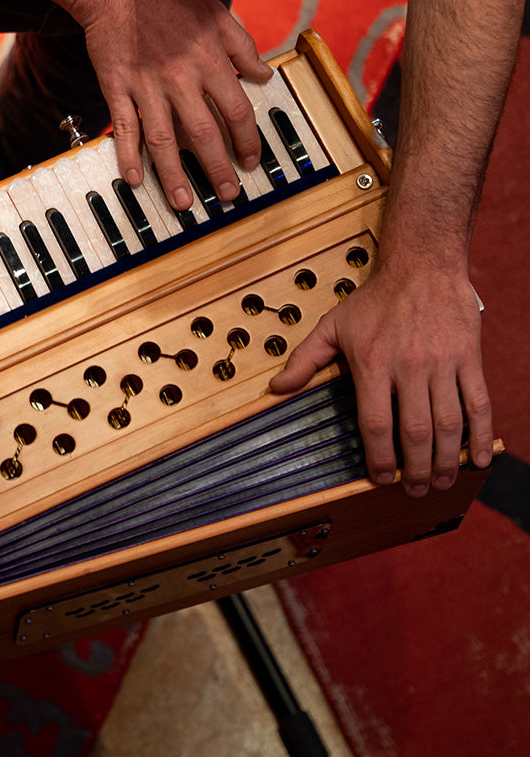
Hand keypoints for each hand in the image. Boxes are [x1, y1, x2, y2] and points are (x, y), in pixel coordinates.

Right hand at [79, 0, 271, 209]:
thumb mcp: (216, 13)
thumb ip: (242, 46)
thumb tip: (263, 77)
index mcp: (209, 59)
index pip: (236, 109)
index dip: (246, 140)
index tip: (250, 161)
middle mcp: (180, 77)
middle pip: (203, 133)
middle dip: (217, 168)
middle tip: (226, 195)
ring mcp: (146, 86)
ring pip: (163, 140)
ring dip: (174, 174)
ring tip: (183, 202)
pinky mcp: (117, 89)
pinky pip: (125, 128)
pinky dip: (128, 155)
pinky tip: (134, 179)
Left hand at [268, 265, 493, 493]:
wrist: (422, 267)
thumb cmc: (375, 299)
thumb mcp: (332, 326)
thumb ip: (305, 360)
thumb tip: (275, 390)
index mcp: (372, 364)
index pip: (375, 423)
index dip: (378, 458)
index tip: (379, 478)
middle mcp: (408, 368)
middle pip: (414, 432)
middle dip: (414, 469)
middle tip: (412, 490)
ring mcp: (441, 364)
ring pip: (448, 423)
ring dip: (444, 459)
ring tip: (438, 481)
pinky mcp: (468, 359)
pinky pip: (478, 402)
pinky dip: (480, 434)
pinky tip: (478, 459)